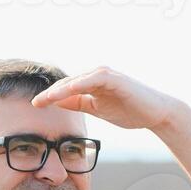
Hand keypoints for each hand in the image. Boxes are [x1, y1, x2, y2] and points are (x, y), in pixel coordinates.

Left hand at [31, 66, 181, 130]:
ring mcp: (105, 75)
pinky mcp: (114, 78)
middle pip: (68, 83)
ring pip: (77, 81)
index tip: (35, 106)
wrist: (156, 114)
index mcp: (92, 83)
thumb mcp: (97, 109)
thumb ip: (79, 103)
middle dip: (50, 94)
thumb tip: (58, 102)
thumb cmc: (130, 111)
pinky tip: (68, 91)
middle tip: (34, 103)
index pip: (66, 89)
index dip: (50, 97)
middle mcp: (96, 76)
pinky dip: (80, 84)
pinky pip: (93, 80)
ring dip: (61, 89)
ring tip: (46, 99)